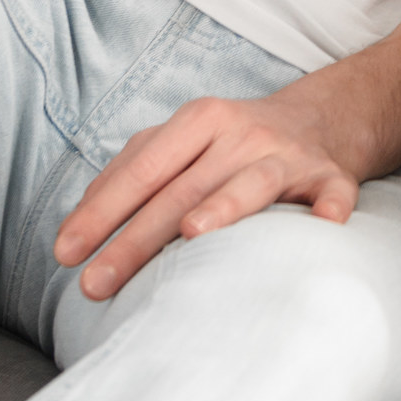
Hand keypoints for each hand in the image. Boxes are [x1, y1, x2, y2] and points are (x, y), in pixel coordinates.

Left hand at [53, 78, 374, 299]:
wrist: (324, 117)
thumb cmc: (234, 141)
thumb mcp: (183, 140)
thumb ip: (134, 169)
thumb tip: (82, 218)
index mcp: (201, 120)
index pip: (143, 168)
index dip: (103, 210)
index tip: (66, 252)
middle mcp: (244, 133)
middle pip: (185, 187)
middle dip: (137, 237)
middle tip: (96, 283)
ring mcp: (289, 155)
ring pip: (253, 183)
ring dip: (225, 206)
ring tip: (193, 234)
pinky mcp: (332, 177)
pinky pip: (333, 194)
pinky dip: (329, 208)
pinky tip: (323, 226)